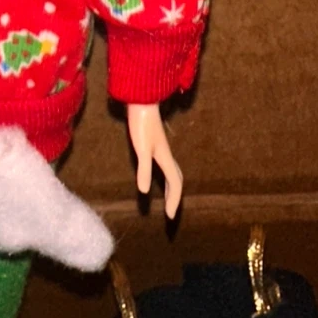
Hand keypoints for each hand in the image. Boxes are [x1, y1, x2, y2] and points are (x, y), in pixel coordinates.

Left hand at [127, 103, 182, 218]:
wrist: (141, 101)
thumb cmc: (141, 124)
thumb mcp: (142, 149)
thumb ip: (144, 169)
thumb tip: (144, 192)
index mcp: (165, 158)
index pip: (175, 184)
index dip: (174, 201)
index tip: (170, 216)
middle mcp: (166, 155)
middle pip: (177, 179)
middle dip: (175, 196)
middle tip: (171, 212)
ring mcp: (161, 149)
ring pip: (172, 172)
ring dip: (171, 187)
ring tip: (167, 198)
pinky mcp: (154, 143)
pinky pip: (164, 165)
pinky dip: (163, 176)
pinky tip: (153, 175)